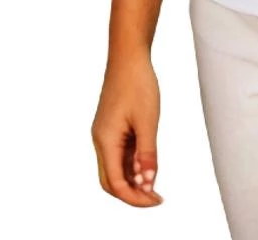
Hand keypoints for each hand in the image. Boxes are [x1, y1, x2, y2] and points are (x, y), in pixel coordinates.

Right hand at [91, 51, 163, 206]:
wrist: (128, 56)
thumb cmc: (138, 84)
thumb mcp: (148, 120)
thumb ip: (147, 154)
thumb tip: (148, 184)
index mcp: (105, 141)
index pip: (116, 183)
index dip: (135, 198)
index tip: (156, 201)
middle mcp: (100, 140)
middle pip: (110, 181)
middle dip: (131, 194)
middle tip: (156, 198)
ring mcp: (104, 134)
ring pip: (114, 168)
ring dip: (132, 180)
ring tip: (155, 185)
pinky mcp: (111, 127)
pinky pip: (119, 154)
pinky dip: (132, 165)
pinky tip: (148, 166)